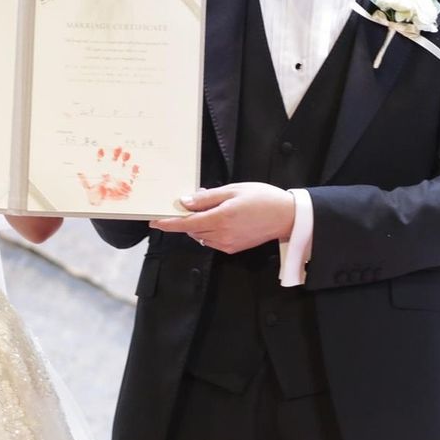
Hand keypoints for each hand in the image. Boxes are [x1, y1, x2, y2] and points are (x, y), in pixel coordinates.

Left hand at [149, 183, 294, 253]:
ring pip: (200, 235)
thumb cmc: (262, 198)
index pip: (185, 223)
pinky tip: (218, 218)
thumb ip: (207, 198)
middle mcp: (221, 235)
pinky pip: (211, 240)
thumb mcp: (233, 190)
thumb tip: (184, 202)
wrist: (286, 216)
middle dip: (185, 218)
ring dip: (197, 224)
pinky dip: (208, 230)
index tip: (153, 220)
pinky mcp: (233, 249)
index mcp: (220, 218)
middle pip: (191, 229)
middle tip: (190, 201)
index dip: (168, 223)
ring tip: (210, 207)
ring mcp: (227, 244)